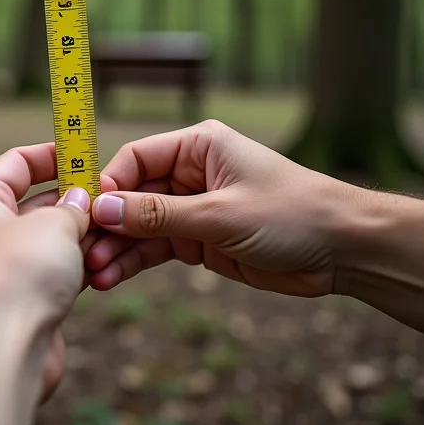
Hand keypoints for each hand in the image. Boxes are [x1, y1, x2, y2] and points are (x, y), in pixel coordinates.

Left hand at [0, 143, 107, 400]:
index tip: (82, 154)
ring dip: (78, 236)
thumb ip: (72, 206)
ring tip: (111, 229)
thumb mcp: (53, 222)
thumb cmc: (16, 272)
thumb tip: (80, 200)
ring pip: (45, 243)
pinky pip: (50, 276)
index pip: (14, 165)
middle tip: (107, 195)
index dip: (49, 155)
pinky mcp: (16, 307)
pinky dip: (74, 269)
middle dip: (71, 199)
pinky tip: (102, 265)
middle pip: (31, 204)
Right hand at [86, 120, 358, 297]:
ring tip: (92, 274)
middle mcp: (190, 172)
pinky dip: (136, 261)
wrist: (343, 250)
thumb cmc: (291, 213)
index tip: (84, 213)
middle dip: (108, 223)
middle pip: (133, 194)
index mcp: (197, 146)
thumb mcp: (220, 214)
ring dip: (117, 248)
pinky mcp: (199, 238)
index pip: (135, 157)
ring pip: (141, 225)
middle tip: (81, 252)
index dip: (108, 184)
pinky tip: (112, 278)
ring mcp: (193, 207)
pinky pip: (157, 247)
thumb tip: (102, 210)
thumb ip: (159, 214)